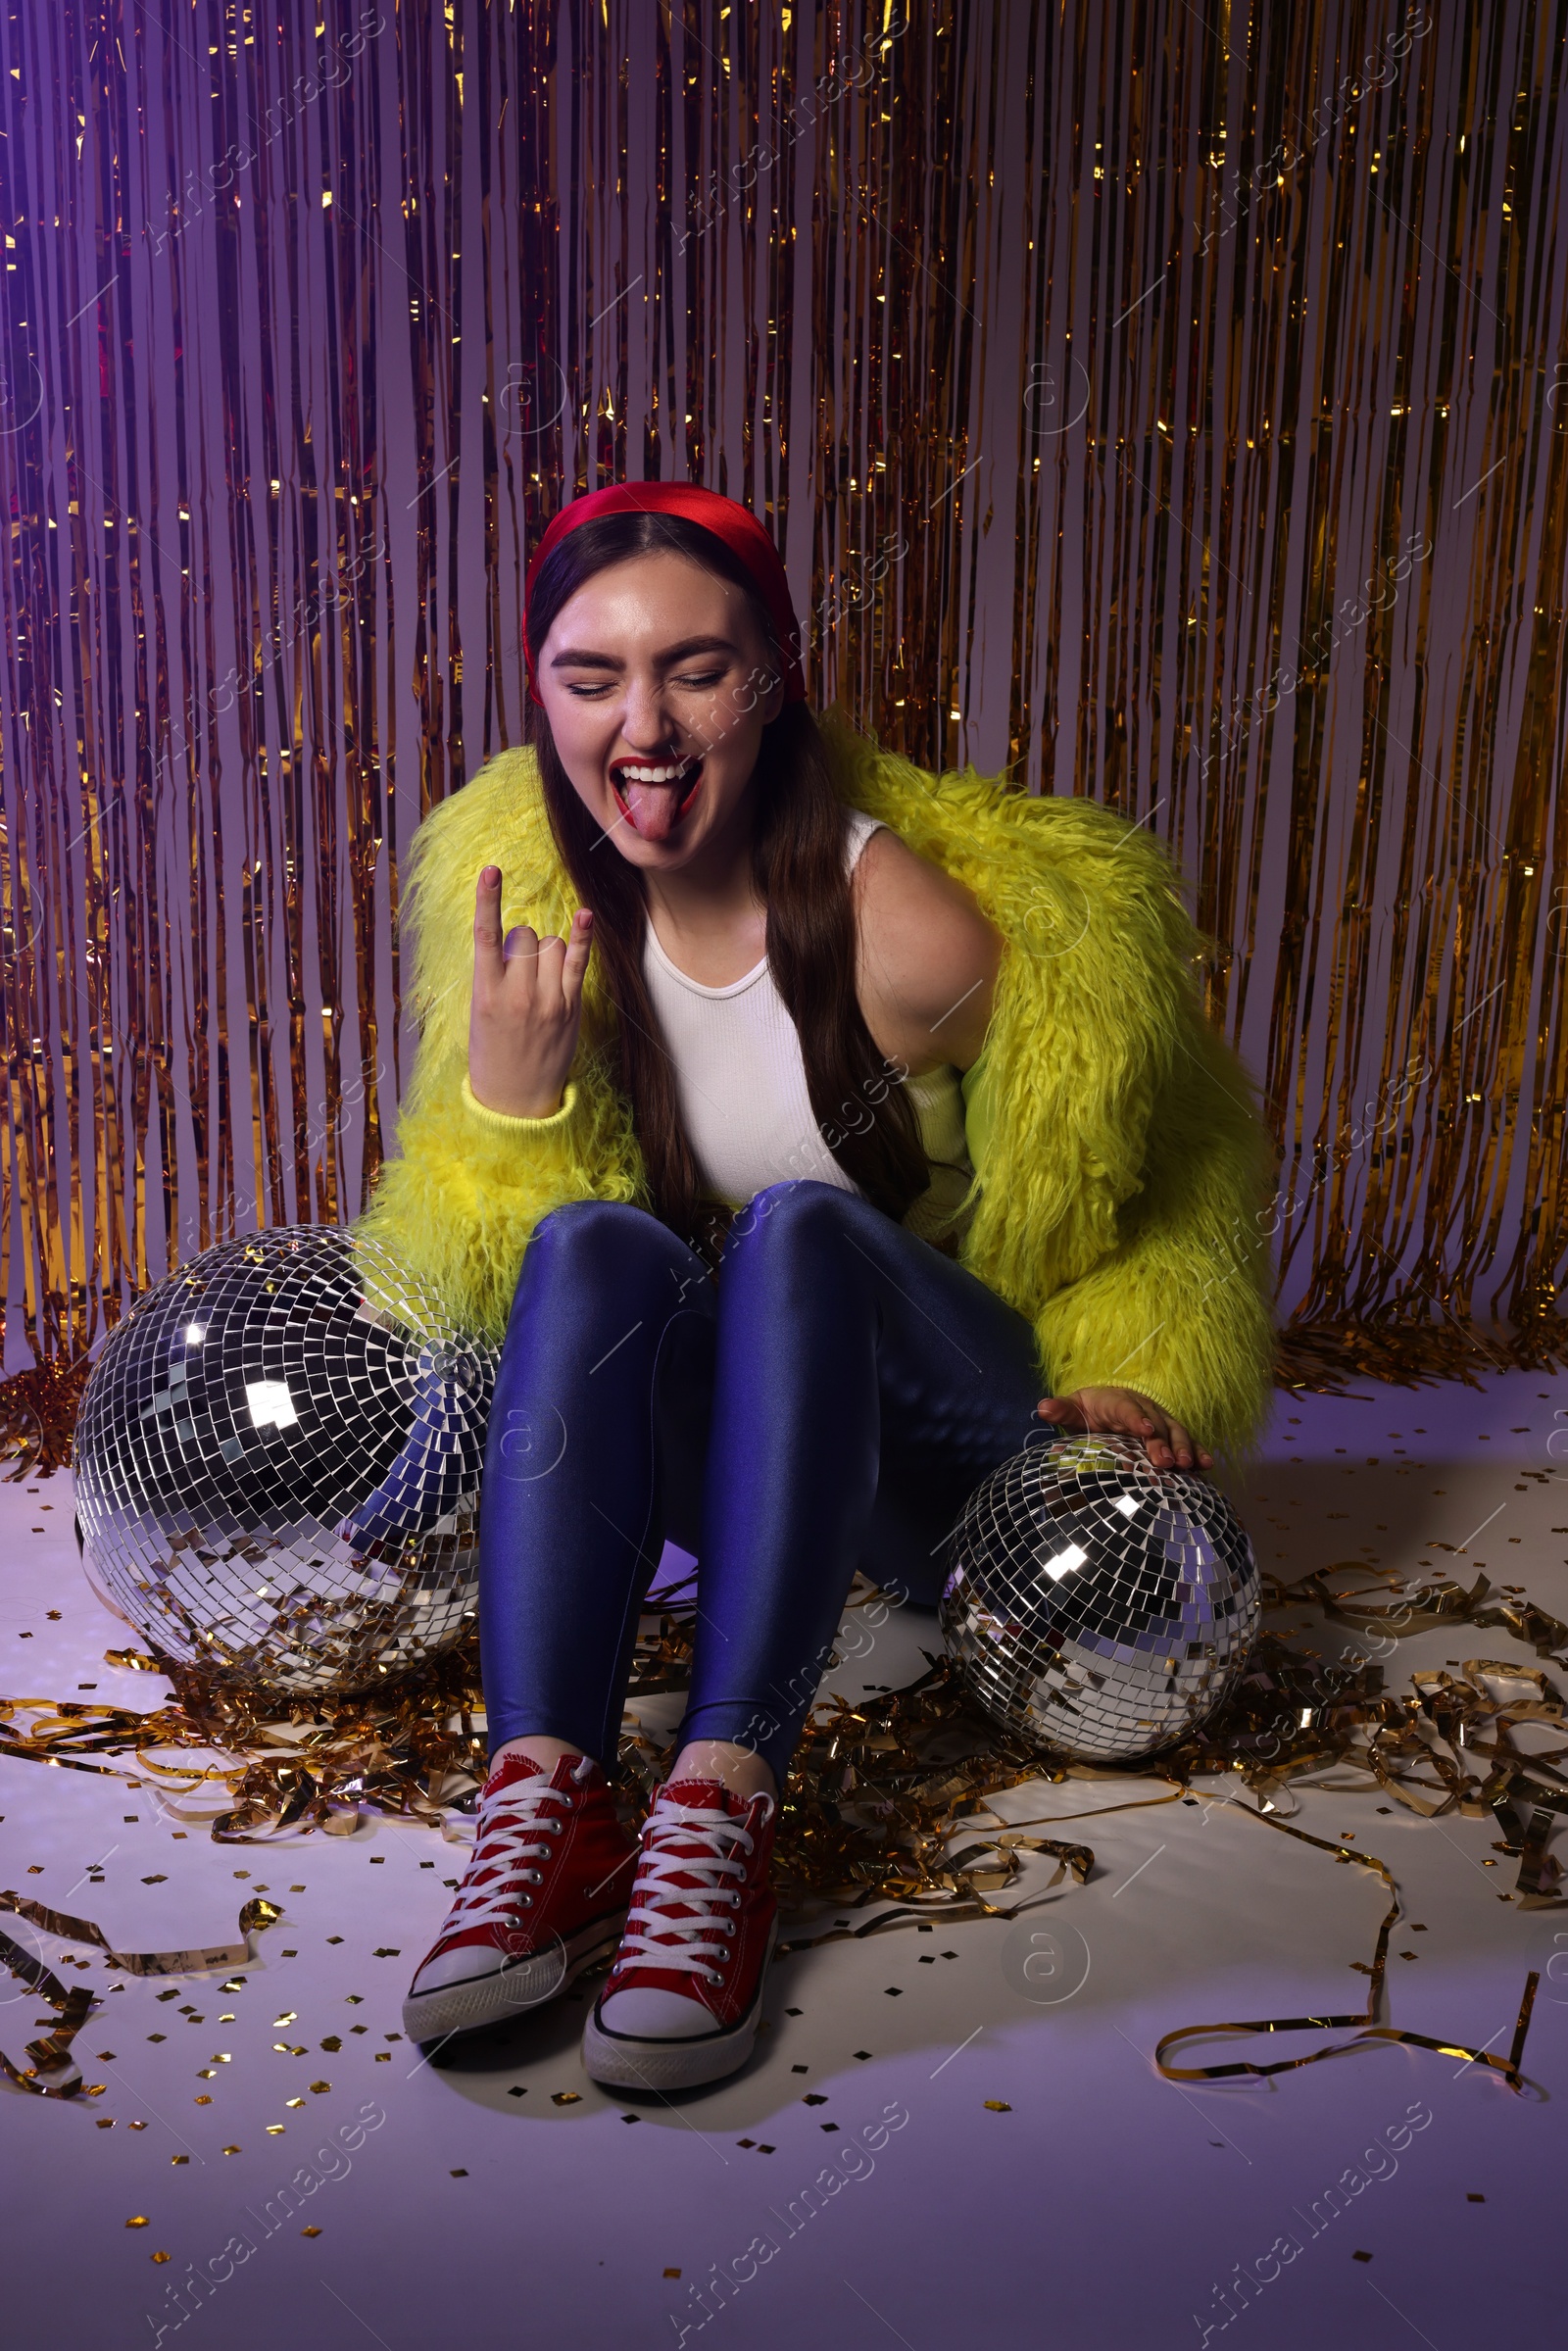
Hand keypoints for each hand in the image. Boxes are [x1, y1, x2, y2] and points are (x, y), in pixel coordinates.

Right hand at [467, 866, 591, 1118]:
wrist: (514, 1097)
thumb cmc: (491, 1050)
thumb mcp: (478, 1012)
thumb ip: (494, 975)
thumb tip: (515, 941)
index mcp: (485, 992)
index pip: (486, 935)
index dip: (487, 900)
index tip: (489, 870)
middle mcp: (517, 992)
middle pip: (524, 935)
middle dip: (520, 942)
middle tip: (515, 974)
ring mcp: (547, 999)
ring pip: (549, 945)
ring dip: (544, 952)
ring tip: (536, 983)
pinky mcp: (570, 1007)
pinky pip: (577, 963)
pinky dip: (581, 937)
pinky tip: (585, 914)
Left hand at [1035, 1387, 1211, 1470]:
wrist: (1107, 1402)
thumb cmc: (1089, 1409)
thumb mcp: (1073, 1408)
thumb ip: (1061, 1410)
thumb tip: (1042, 1408)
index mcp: (1118, 1402)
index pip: (1128, 1409)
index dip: (1137, 1419)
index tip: (1145, 1431)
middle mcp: (1144, 1409)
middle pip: (1156, 1424)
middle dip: (1162, 1442)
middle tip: (1166, 1462)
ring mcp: (1160, 1421)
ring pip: (1176, 1431)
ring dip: (1184, 1447)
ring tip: (1189, 1465)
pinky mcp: (1171, 1434)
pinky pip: (1187, 1440)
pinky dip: (1198, 1450)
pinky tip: (1207, 1465)